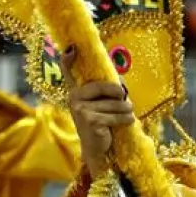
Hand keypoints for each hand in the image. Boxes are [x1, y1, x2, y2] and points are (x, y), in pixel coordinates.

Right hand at [61, 46, 134, 175]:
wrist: (96, 148)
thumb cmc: (102, 121)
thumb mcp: (102, 103)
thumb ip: (107, 91)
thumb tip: (121, 85)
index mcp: (76, 90)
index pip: (68, 72)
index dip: (68, 59)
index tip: (72, 48)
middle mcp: (75, 98)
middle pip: (106, 86)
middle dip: (121, 94)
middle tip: (125, 100)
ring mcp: (81, 109)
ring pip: (116, 103)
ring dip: (126, 110)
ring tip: (125, 115)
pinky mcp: (91, 120)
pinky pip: (117, 115)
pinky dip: (127, 119)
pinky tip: (127, 123)